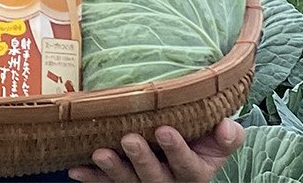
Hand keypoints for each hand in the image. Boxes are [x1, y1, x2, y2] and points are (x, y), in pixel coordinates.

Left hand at [67, 118, 243, 181]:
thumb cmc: (201, 145)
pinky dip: (91, 178)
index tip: (164, 129)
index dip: (176, 150)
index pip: (187, 166)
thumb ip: (227, 136)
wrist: (184, 160)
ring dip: (112, 170)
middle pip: (154, 178)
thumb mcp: (218, 144)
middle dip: (141, 160)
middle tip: (128, 138)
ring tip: (99, 153)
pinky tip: (75, 169)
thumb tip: (227, 125)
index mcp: (194, 174)